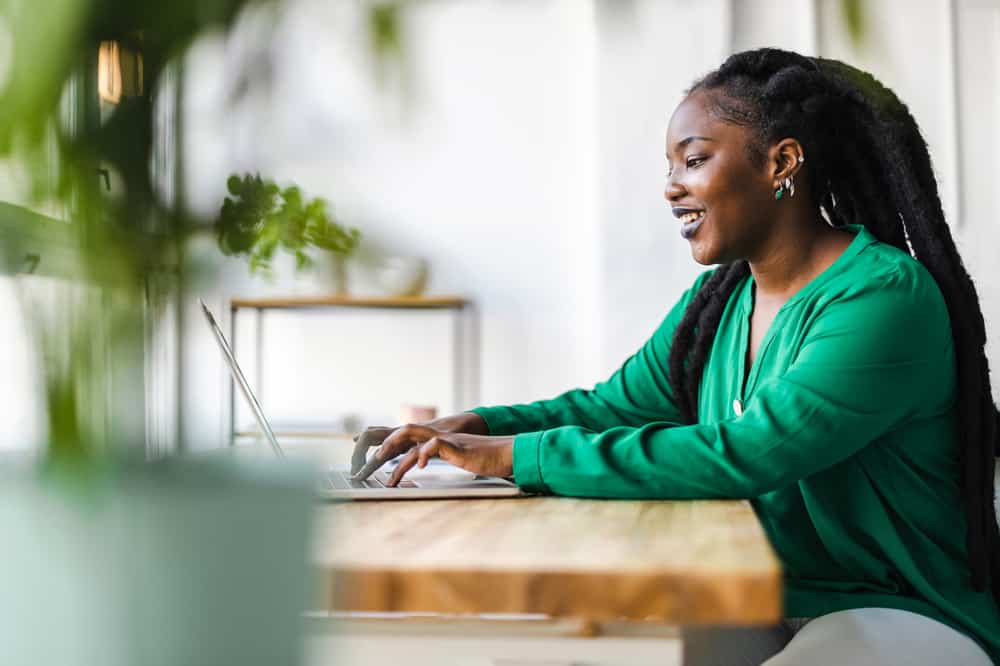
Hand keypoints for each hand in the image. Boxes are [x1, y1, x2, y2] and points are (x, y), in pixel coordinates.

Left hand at [352, 423, 513, 485]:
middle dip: (387, 444)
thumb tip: (438, 464)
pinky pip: (434, 445)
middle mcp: (440, 436)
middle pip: (406, 431)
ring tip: (389, 473)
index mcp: (439, 440)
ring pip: (414, 436)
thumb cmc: (488, 457)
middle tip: (375, 461)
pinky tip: (419, 467)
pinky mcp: (456, 447)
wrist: (507, 452)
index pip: (411, 437)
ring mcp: (447, 440)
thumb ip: (449, 457)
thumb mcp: (462, 458)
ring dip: (397, 453)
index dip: (393, 444)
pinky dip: (423, 455)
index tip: (379, 458)